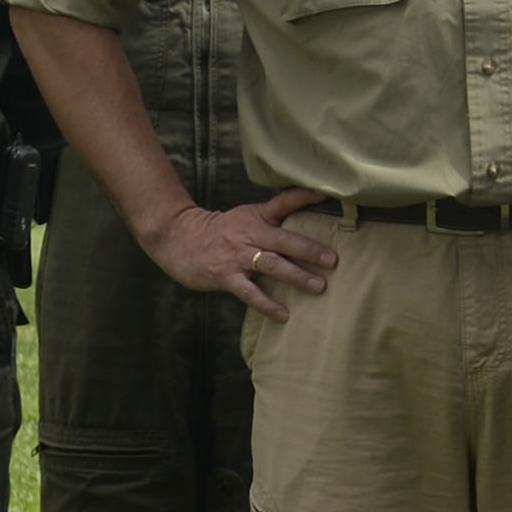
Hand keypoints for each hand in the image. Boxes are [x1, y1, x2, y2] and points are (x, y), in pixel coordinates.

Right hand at [144, 187, 338, 318]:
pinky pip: (250, 292)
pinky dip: (268, 304)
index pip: (283, 203)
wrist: (178, 238)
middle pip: (284, 240)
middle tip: (333, 260)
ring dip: (296, 276)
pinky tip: (284, 314)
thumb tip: (307, 220)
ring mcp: (238, 256)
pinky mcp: (226, 276)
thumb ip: (273, 218)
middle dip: (310, 250)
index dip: (304, 196)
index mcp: (256, 217)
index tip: (326, 196)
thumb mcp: (246, 217)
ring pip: (271, 265)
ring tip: (319, 286)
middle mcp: (249, 234)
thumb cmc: (220, 230)